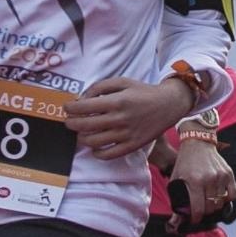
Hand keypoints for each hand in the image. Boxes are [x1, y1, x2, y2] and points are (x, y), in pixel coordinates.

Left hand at [71, 77, 194, 159]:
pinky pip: (109, 154)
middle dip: (71, 124)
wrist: (168, 104)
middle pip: (85, 126)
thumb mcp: (122, 81)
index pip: (85, 107)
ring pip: (94, 142)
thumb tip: (82, 99)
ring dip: (81, 138)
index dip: (71, 108)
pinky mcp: (132, 145)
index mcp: (117, 101)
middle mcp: (120, 119)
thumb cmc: (143, 91)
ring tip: (81, 133)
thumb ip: (100, 87)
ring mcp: (126, 134)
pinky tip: (95, 147)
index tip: (67, 108)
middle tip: (69, 121)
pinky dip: (97, 153)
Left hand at [168, 135, 235, 221]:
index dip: (196, 218)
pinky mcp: (229, 173)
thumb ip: (176, 198)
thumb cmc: (185, 163)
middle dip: (204, 212)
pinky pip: (233, 194)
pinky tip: (219, 196)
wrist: (198, 143)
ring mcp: (221, 176)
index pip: (198, 209)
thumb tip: (178, 218)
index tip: (194, 219)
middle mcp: (209, 179)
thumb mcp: (176, 179)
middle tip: (200, 210)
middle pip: (210, 208)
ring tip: (208, 202)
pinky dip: (227, 199)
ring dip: (214, 206)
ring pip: (221, 203)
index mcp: (195, 181)